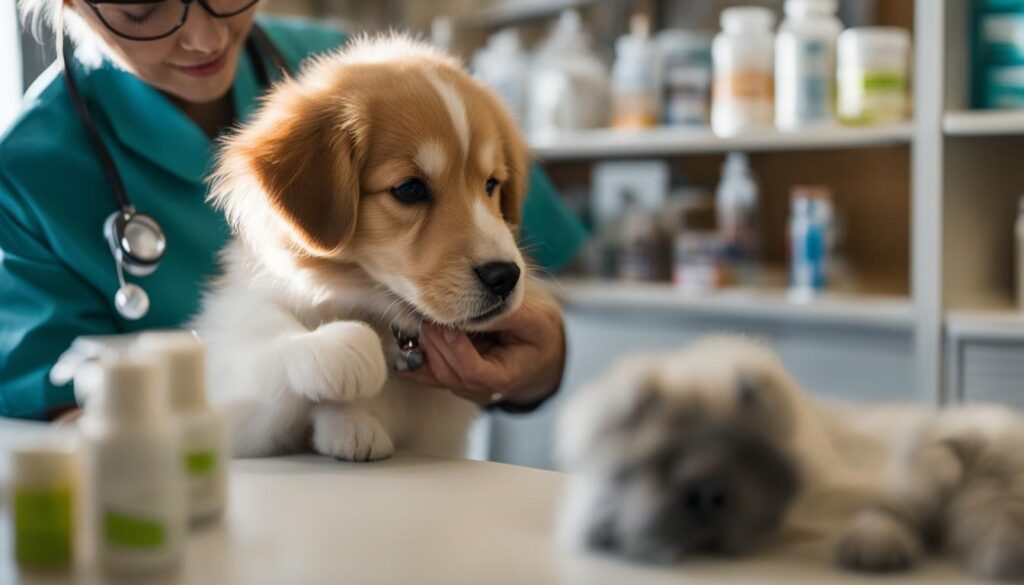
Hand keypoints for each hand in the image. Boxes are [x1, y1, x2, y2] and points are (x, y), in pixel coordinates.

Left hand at [400, 286, 565, 407]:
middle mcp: (480, 390)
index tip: (445, 324)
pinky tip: (400, 342)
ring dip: (423, 347)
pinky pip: (429, 373)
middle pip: (449, 372)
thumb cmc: (540, 334)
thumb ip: (506, 315)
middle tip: (424, 314)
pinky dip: (413, 358)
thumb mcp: (534, 320)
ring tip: (415, 319)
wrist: (543, 351)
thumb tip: (476, 305)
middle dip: (435, 343)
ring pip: (435, 373)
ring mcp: (466, 386)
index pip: (472, 370)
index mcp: (503, 378)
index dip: (456, 348)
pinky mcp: (454, 377)